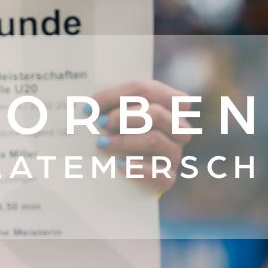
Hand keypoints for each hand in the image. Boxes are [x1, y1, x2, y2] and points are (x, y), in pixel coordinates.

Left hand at [89, 80, 196, 194]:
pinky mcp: (168, 177)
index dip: (115, 96)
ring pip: (155, 140)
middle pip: (156, 114)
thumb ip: (110, 105)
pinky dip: (138, 168)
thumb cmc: (120, 134)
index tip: (90, 106)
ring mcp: (174, 152)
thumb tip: (90, 107)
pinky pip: (160, 172)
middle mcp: (178, 127)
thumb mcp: (117, 114)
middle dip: (123, 117)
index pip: (146, 90)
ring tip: (102, 144)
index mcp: (169, 103)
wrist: (124, 175)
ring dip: (125, 141)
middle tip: (101, 123)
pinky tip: (119, 165)